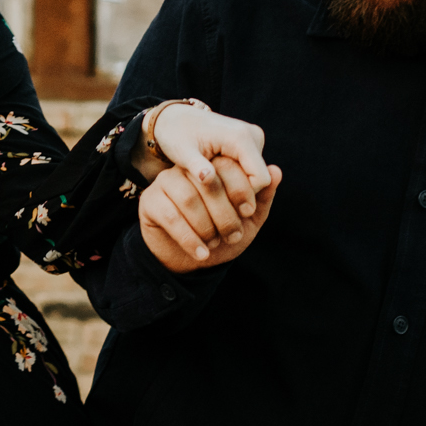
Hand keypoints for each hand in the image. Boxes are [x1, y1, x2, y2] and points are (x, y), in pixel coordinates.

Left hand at [139, 104, 270, 210]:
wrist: (177, 118)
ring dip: (238, 190)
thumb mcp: (182, 152)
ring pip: (257, 177)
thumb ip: (196, 166)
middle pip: (260, 179)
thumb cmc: (176, 135)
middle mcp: (253, 135)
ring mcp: (253, 139)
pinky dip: (237, 182)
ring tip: (212, 194)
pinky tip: (217, 185)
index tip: (221, 209)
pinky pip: (251, 171)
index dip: (244, 198)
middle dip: (241, 196)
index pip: (260, 179)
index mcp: (240, 137)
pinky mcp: (250, 144)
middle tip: (215, 207)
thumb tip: (207, 177)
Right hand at [140, 158, 281, 272]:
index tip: (249, 212)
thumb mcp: (248, 220)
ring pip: (189, 198)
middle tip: (233, 235)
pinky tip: (201, 252)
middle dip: (225, 213)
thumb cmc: (221, 235)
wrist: (187, 260)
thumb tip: (276, 171)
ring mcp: (166, 182)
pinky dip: (189, 238)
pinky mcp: (150, 201)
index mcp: (212, 165)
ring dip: (206, 226)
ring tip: (215, 243)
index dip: (241, 188)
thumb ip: (262, 197)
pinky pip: (171, 215)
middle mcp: (188, 169)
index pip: (227, 164)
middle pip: (208, 182)